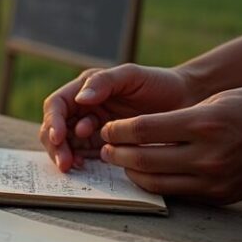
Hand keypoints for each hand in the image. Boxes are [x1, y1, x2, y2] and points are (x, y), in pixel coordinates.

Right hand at [40, 64, 198, 171]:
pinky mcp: (105, 143)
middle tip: (64, 162)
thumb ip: (104, 82)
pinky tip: (85, 166)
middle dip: (55, 144)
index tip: (59, 138)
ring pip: (66, 142)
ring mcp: (93, 125)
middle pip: (55, 126)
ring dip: (64, 154)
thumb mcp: (132, 75)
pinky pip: (84, 152)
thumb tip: (80, 99)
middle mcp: (85, 107)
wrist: (188, 101)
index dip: (54, 121)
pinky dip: (79, 160)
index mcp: (86, 88)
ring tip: (73, 166)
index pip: (57, 105)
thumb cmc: (161, 83)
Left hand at [100, 88, 241, 204]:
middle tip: (105, 148)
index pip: (143, 129)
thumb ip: (177, 115)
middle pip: (142, 159)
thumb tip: (136, 128)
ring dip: (131, 173)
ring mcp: (213, 179)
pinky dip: (155, 184)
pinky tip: (146, 174)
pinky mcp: (219, 196)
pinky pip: (176, 193)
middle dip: (116, 153)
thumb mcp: (216, 99)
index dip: (117, 130)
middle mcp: (207, 155)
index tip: (106, 129)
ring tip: (120, 162)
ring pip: (155, 182)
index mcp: (203, 124)